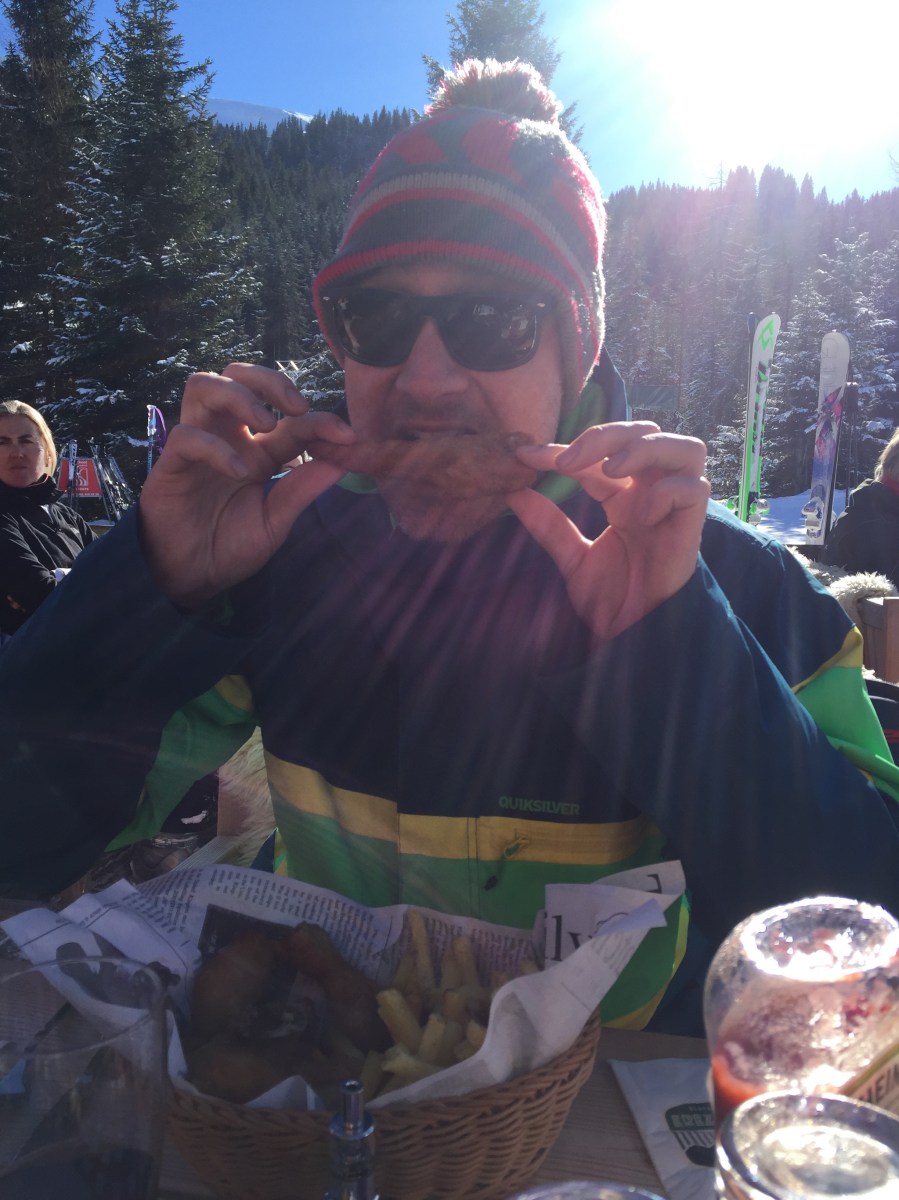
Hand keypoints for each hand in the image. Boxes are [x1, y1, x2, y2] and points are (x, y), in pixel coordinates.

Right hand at [139, 364, 353, 607]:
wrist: (193, 578)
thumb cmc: (231, 547)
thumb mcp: (276, 520)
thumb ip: (302, 489)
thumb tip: (344, 460)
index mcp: (258, 450)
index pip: (290, 419)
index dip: (321, 420)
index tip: (348, 435)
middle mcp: (228, 438)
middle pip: (238, 376)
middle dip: (270, 381)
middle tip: (297, 407)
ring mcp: (198, 446)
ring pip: (204, 386)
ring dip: (239, 395)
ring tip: (265, 424)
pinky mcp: (171, 464)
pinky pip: (187, 436)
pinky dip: (216, 448)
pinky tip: (240, 472)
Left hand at [508, 422, 709, 639]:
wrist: (634, 635)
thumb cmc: (612, 599)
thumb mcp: (572, 557)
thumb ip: (548, 524)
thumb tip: (512, 492)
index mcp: (625, 496)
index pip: (598, 456)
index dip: (563, 448)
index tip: (525, 455)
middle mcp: (652, 493)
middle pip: (644, 434)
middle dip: (606, 436)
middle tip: (568, 459)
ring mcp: (675, 507)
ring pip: (684, 448)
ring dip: (644, 449)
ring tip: (610, 470)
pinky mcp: (692, 527)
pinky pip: (693, 489)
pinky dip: (667, 491)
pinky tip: (642, 513)